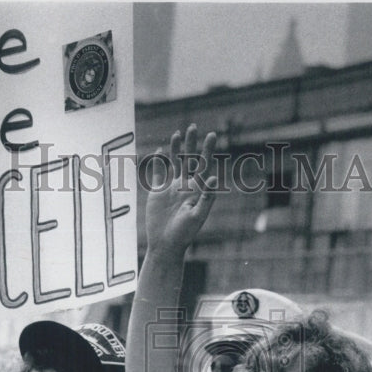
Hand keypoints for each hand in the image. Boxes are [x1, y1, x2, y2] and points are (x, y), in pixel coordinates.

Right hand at [144, 124, 216, 256]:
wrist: (165, 245)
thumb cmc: (184, 234)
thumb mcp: (197, 216)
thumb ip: (207, 197)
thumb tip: (214, 178)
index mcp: (197, 190)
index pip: (204, 165)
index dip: (208, 150)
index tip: (212, 134)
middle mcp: (185, 186)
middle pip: (190, 160)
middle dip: (192, 144)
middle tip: (193, 126)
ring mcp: (171, 188)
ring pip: (174, 163)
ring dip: (176, 149)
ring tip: (177, 133)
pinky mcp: (157, 192)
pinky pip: (158, 173)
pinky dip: (158, 162)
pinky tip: (159, 150)